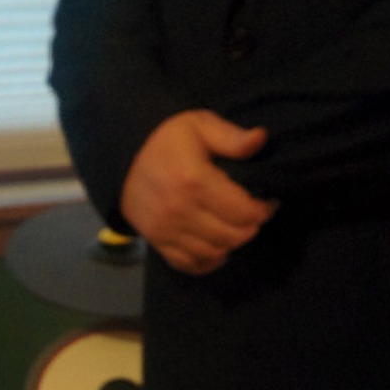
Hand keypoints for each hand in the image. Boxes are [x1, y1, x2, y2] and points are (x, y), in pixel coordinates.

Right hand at [120, 110, 277, 273]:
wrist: (122, 154)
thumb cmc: (167, 138)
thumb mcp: (200, 125)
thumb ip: (231, 137)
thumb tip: (261, 138)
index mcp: (194, 181)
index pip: (243, 212)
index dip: (263, 210)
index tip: (268, 202)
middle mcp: (179, 210)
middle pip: (232, 236)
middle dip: (250, 227)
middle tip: (253, 215)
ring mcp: (165, 229)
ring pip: (213, 253)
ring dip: (231, 243)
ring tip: (236, 226)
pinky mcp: (156, 241)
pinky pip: (189, 264)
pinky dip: (208, 261)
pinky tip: (217, 247)